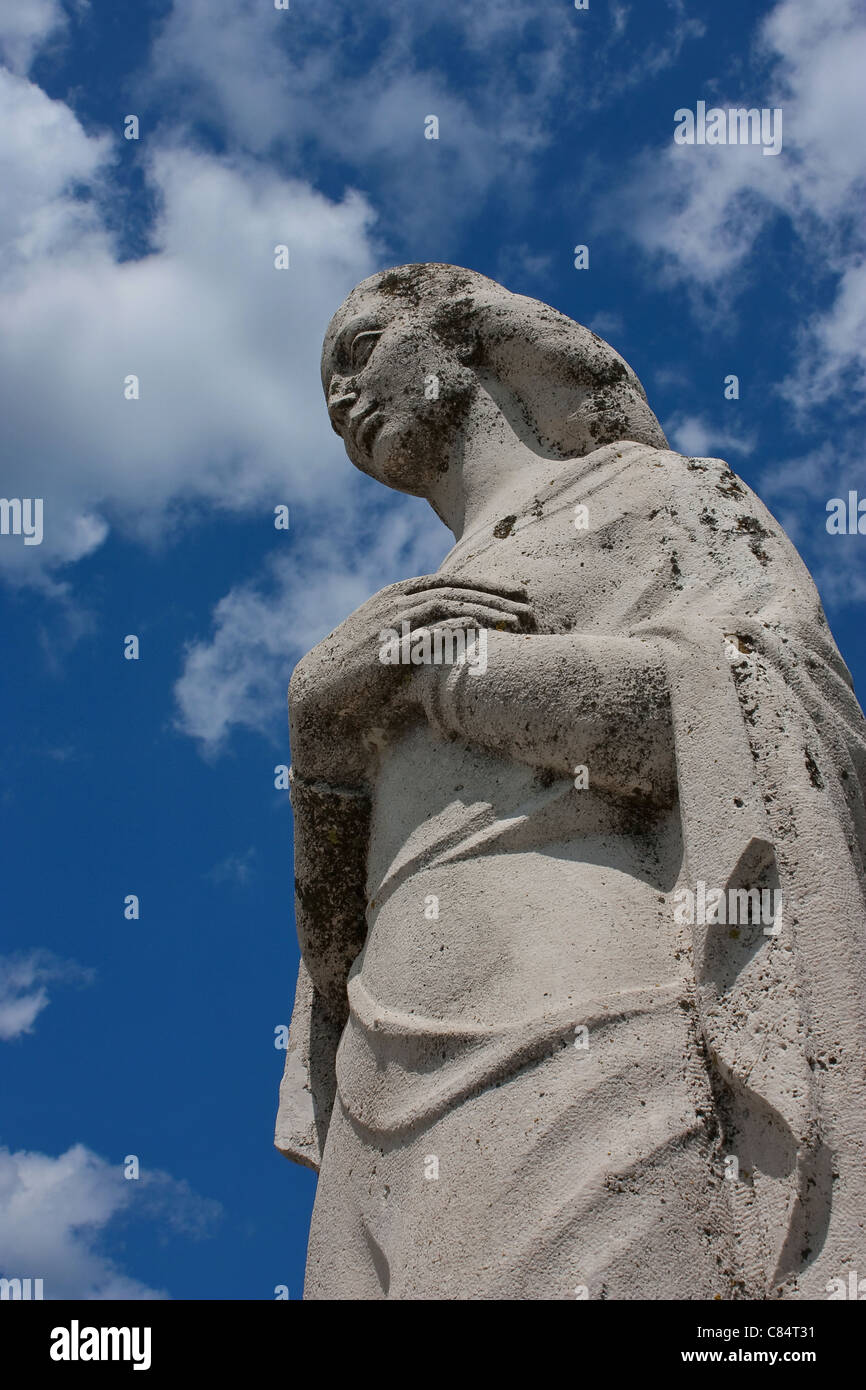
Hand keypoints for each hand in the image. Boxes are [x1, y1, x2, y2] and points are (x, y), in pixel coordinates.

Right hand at [289, 575, 533, 781]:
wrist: (321, 693)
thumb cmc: (360, 672)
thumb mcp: (391, 640)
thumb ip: (419, 628)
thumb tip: (460, 630)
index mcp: (396, 594)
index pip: (451, 581)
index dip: (487, 585)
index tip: (519, 594)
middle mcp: (394, 602)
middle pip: (455, 589)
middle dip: (495, 596)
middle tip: (528, 607)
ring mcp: (389, 622)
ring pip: (447, 606)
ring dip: (486, 611)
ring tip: (516, 623)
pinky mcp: (386, 647)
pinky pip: (427, 631)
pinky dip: (457, 626)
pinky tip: (483, 630)